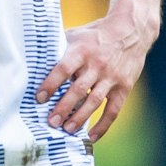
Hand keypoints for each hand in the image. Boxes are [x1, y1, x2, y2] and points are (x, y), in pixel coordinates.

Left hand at [34, 16, 154, 143]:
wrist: (131, 30)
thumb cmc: (96, 35)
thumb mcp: (77, 36)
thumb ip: (59, 49)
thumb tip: (34, 62)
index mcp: (82, 50)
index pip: (64, 69)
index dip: (51, 84)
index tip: (39, 98)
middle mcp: (97, 64)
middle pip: (78, 89)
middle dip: (64, 107)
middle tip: (51, 122)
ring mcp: (112, 77)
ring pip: (94, 101)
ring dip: (80, 117)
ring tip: (67, 130)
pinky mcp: (124, 87)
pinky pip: (113, 110)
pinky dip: (103, 125)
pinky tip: (91, 136)